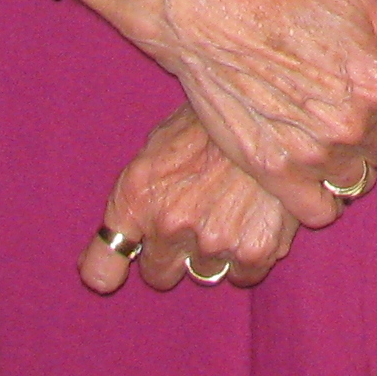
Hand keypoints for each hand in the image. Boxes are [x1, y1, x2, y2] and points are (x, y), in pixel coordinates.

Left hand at [81, 109, 298, 293]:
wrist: (274, 100)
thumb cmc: (213, 119)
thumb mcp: (158, 146)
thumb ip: (136, 200)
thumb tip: (117, 251)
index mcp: (137, 196)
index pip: (102, 268)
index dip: (110, 269)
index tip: (115, 271)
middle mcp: (169, 223)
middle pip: (159, 275)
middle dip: (174, 255)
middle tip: (196, 220)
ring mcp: (212, 240)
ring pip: (205, 274)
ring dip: (215, 252)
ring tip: (233, 210)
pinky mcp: (255, 248)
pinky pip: (243, 275)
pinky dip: (251, 255)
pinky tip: (257, 219)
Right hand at [125, 0, 376, 226]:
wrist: (206, 12)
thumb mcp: (359, 0)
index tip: (375, 87)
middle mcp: (354, 124)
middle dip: (376, 128)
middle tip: (342, 103)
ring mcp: (314, 153)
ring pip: (357, 179)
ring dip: (348, 160)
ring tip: (322, 130)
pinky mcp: (274, 173)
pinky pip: (318, 211)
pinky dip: (318, 197)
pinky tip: (307, 167)